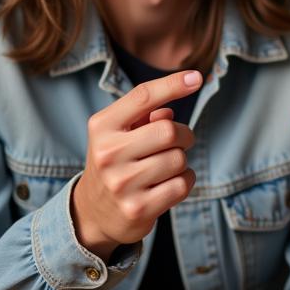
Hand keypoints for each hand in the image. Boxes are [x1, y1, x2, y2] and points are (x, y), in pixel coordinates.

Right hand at [72, 71, 200, 258]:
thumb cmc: (116, 161)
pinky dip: (185, 180)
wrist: (92, 211)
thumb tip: (169, 114)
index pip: (143, 96)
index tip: (197, 78)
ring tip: (167, 166)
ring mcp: (122, 183)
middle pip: (169, 131)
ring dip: (182, 160)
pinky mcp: (138, 209)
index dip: (173, 85)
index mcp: (102, 126)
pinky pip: (182, 184)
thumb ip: (145, 116)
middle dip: (184, 134)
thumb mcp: (120, 133)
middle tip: (179, 141)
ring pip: (179, 159)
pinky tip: (170, 183)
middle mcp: (108, 153)